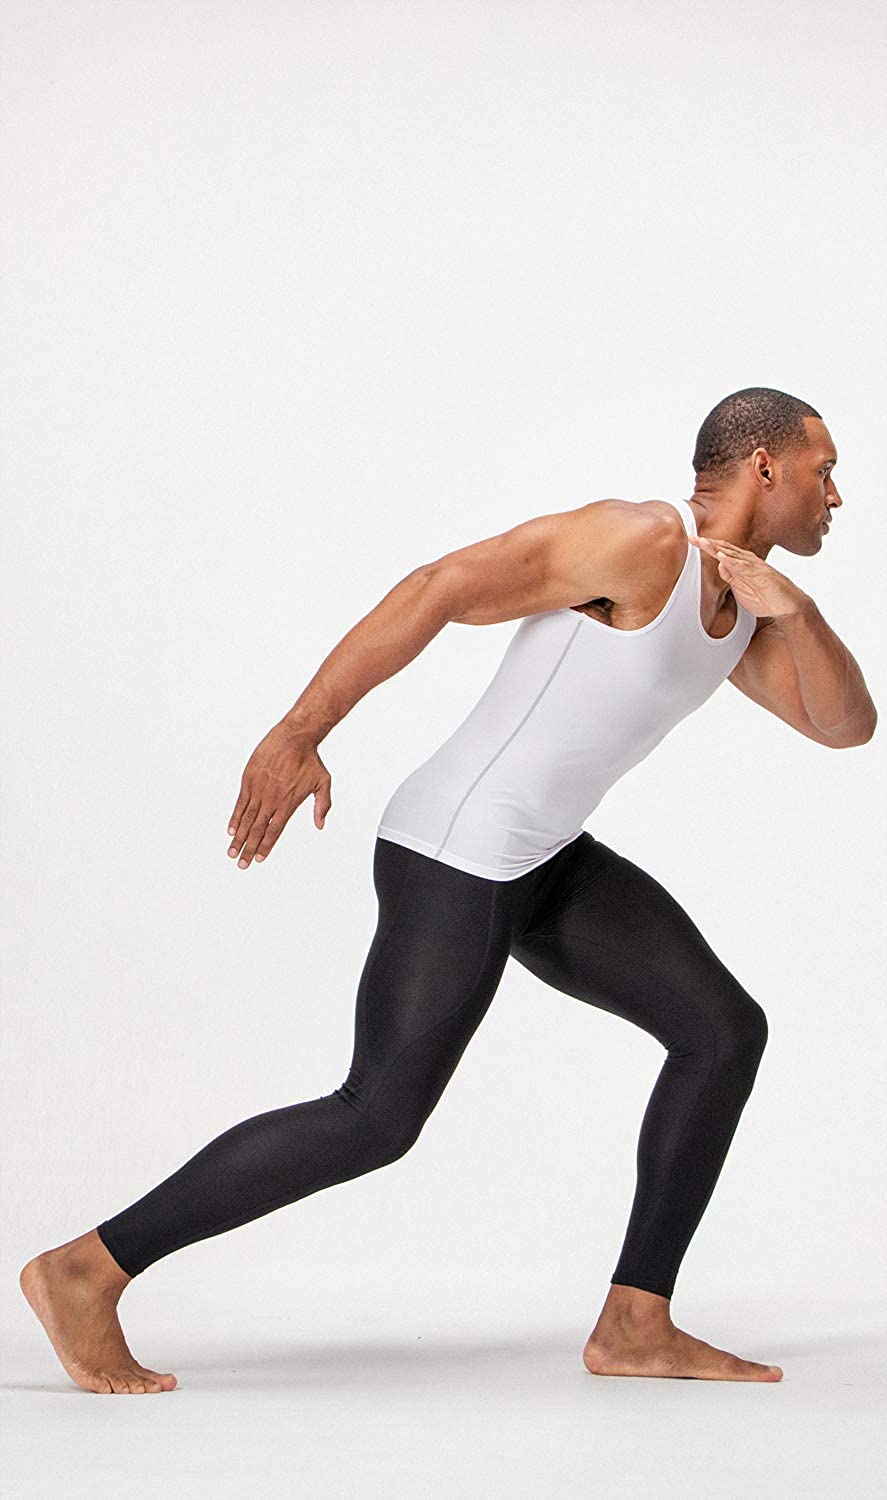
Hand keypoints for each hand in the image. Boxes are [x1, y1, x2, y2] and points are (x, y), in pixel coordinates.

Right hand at [226, 720, 332, 868]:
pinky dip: (235, 818)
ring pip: (246, 819)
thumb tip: (320, 825)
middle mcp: (272, 800)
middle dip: (249, 849)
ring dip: (239, 838)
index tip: (259, 859)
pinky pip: (240, 803)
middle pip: (258, 830)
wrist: (294, 737)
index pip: (275, 831)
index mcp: (288, 803)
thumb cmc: (310, 760)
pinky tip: (231, 831)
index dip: (266, 846)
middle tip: (242, 864)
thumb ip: (322, 805)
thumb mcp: (323, 782)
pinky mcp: (249, 780)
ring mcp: (259, 790)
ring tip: (232, 852)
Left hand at [687, 534, 807, 619]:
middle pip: (725, 549)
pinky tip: (722, 558)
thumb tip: (720, 566)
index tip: (693, 541)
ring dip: (717, 549)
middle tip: (692, 537)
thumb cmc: (767, 598)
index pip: (722, 552)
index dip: (707, 547)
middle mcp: (748, 562)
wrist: (788, 606)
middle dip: (708, 544)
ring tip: (703, 543)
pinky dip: (733, 562)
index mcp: (742, 565)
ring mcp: (755, 567)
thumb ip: (731, 578)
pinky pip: (745, 567)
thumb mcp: (742, 589)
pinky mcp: (762, 574)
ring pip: (733, 555)